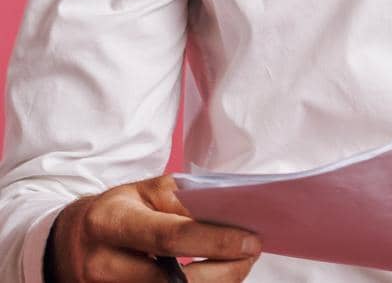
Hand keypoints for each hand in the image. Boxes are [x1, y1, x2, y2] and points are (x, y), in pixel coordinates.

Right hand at [45, 174, 262, 282]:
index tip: (251, 240)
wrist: (66, 241)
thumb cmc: (118, 211)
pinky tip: (212, 277)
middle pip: (174, 281)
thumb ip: (183, 201)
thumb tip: (231, 218)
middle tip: (251, 254)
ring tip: (236, 265)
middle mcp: (100, 263)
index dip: (216, 241)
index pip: (171, 237)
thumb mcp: (143, 192)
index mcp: (110, 221)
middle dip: (224, 271)